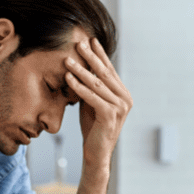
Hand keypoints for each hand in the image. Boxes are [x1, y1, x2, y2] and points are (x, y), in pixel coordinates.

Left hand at [65, 37, 132, 169]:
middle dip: (91, 57)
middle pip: (104, 73)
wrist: (96, 153)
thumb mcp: (92, 102)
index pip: (110, 70)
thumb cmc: (93, 128)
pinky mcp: (110, 115)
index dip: (100, 55)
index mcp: (123, 94)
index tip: (91, 40)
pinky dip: (79, 87)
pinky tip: (68, 78)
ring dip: (80, 70)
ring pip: (97, 84)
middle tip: (79, 43)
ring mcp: (120, 107)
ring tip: (68, 59)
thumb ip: (92, 87)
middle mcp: (125, 99)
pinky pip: (92, 97)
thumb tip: (81, 68)